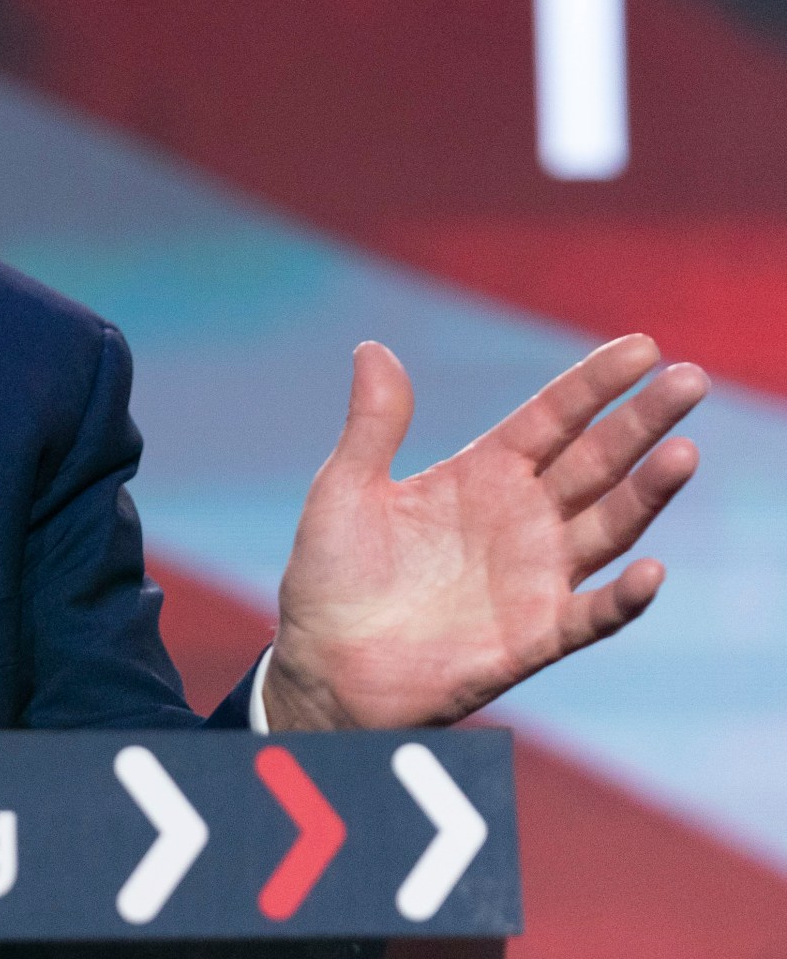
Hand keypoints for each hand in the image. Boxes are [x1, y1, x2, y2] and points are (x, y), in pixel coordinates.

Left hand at [264, 335, 704, 730]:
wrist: (322, 666)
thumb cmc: (333, 575)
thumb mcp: (346, 488)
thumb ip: (373, 424)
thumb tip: (372, 348)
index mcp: (482, 475)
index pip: (552, 418)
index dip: (595, 384)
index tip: (642, 347)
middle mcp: (521, 519)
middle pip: (597, 461)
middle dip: (643, 422)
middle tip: (691, 379)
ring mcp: (534, 577)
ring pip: (609, 528)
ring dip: (648, 494)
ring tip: (684, 452)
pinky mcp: (532, 637)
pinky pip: (590, 616)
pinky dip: (624, 598)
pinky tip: (651, 571)